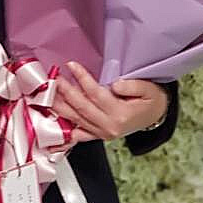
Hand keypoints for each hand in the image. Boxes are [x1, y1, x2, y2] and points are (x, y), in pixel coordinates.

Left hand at [52, 63, 169, 143]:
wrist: (155, 116)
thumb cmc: (151, 101)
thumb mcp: (148, 89)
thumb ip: (132, 86)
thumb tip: (114, 84)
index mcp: (120, 114)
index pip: (96, 94)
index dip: (83, 79)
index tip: (72, 66)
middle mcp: (108, 126)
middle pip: (82, 108)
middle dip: (65, 92)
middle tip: (54, 79)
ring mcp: (102, 133)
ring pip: (75, 120)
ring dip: (59, 108)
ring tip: (47, 95)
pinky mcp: (98, 136)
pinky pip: (78, 136)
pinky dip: (64, 134)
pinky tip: (52, 131)